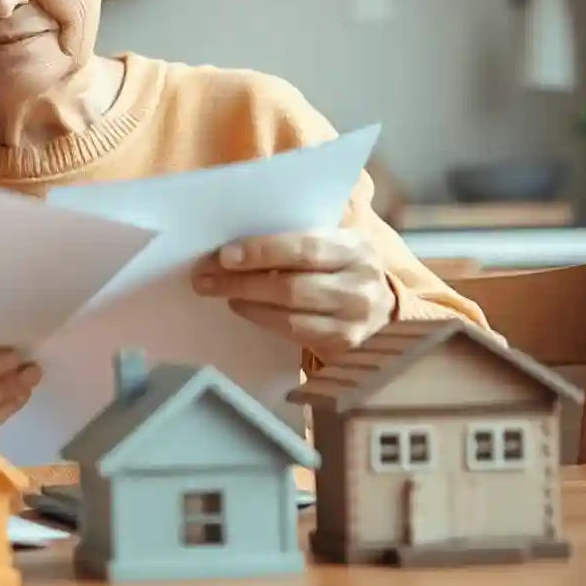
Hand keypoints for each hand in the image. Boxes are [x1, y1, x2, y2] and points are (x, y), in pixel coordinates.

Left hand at [192, 228, 394, 360]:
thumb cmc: (341, 270)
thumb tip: (234, 242)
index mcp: (356, 247)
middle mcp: (361, 284)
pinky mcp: (344, 346)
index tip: (224, 254)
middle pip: (292, 285)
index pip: (305, 248)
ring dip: (245, 301)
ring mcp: (355, 319)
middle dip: (242, 280)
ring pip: (290, 312)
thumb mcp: (332, 246)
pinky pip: (294, 333)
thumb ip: (296, 239)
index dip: (262, 251)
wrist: (382, 312)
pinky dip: (261, 319)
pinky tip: (242, 308)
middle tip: (204, 275)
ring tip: (216, 290)